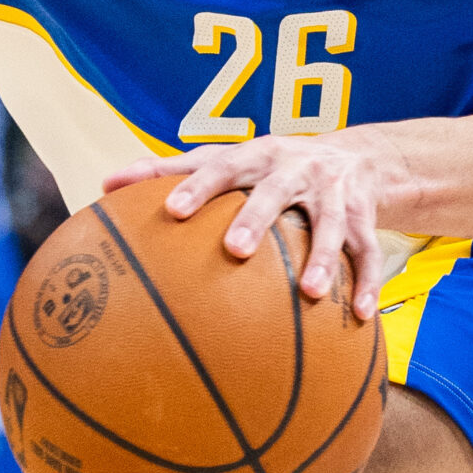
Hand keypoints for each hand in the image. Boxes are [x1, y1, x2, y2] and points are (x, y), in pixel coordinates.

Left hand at [102, 129, 405, 320]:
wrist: (360, 156)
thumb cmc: (272, 166)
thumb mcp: (230, 160)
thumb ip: (169, 170)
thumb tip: (103, 184)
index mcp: (257, 156)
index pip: (221, 166)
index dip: (198, 186)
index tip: (173, 212)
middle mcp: (296, 169)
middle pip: (275, 191)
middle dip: (257, 217)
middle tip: (235, 250)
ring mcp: (335, 193)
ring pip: (330, 225)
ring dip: (323, 257)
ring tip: (313, 293)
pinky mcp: (365, 218)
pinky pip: (369, 253)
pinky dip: (367, 283)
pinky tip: (362, 316)